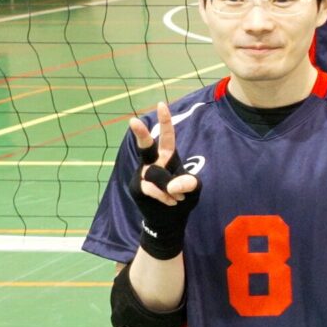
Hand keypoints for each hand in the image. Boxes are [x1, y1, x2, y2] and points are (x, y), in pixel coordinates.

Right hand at [126, 101, 200, 258]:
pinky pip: (152, 189)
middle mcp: (151, 162)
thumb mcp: (193, 191)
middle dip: (141, 134)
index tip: (161, 104)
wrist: (168, 221)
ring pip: (155, 175)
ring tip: (176, 197)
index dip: (165, 121)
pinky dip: (164, 196)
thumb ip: (189, 184)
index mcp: (167, 157)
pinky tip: (170, 202)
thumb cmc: (181, 199)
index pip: (166, 137)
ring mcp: (142, 174)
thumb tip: (175, 186)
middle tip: (133, 121)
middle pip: (146, 147)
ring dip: (169, 187)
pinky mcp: (137, 188)